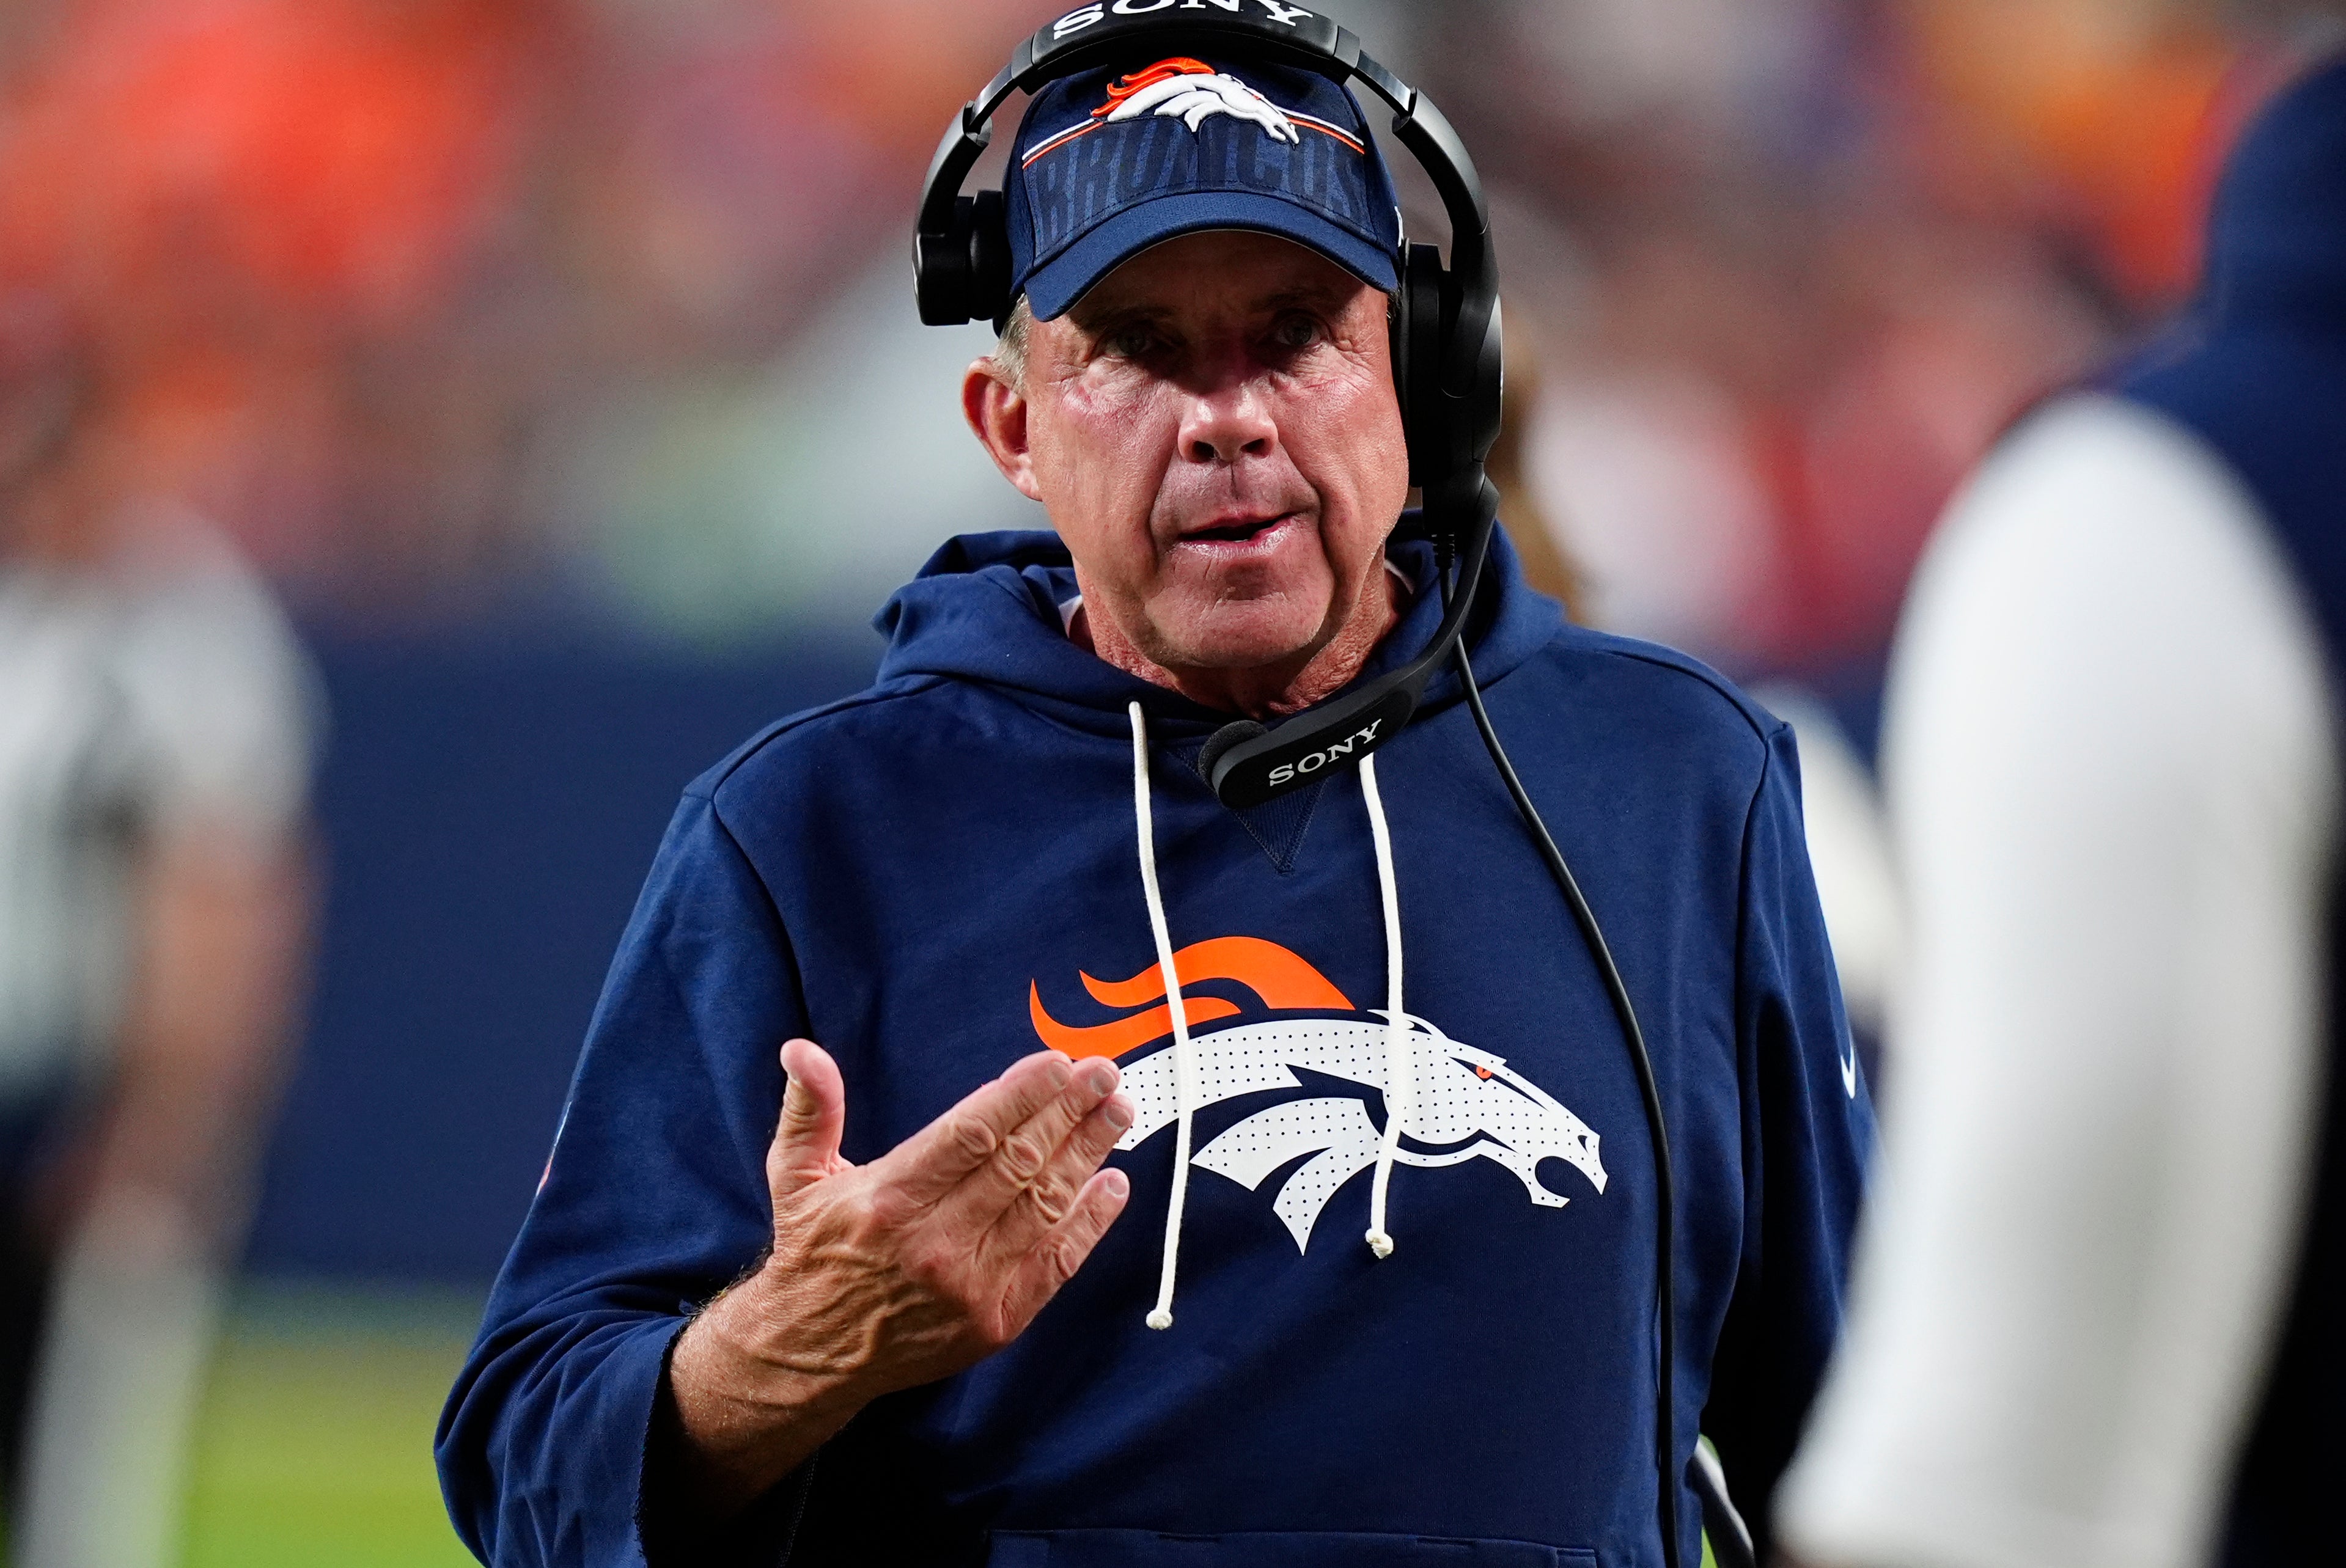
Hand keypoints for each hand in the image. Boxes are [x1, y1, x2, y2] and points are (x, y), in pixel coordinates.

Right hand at [665, 1040, 1133, 1515]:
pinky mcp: (998, 1321)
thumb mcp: (795, 1176)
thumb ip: (810, 1110)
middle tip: (1104, 1072)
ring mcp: (972, 1286)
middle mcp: (934, 1243)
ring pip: (1045, 1205)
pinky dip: (1091, 1222)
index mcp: (889, 1199)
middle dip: (1068, 1112)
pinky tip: (1114, 1183)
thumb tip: (802, 1050)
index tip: (1057, 1062)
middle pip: (1019, 1163)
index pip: (970, 1134)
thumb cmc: (814, 1251)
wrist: (813, 1355)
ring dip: (1088, 1154)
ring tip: (1118, 1112)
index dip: (1020, 1095)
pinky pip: (1057, 1262)